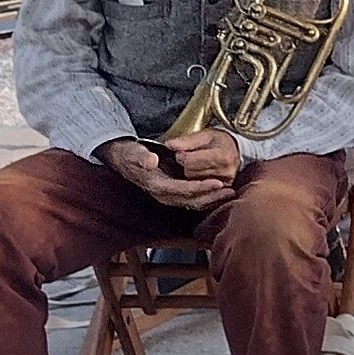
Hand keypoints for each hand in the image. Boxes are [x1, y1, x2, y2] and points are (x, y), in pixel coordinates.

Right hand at [98, 136, 230, 211]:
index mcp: (156, 185)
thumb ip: (141, 157)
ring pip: (193, 202)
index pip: (182, 190)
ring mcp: (168, 195)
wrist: (123, 159)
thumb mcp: (133, 152)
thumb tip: (150, 161)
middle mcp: (163, 194)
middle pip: (191, 200)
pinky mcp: (173, 192)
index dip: (200, 188)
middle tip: (230, 191)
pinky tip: (220, 192)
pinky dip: (207, 197)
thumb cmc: (130, 154)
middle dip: (211, 197)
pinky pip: (193, 198)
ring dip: (212, 199)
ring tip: (230, 193)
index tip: (217, 183)